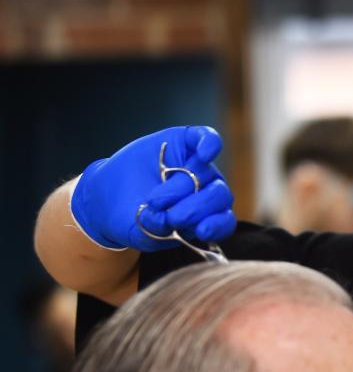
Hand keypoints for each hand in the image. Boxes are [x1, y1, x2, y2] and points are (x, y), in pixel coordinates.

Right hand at [70, 125, 235, 250]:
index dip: (217, 226)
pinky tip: (204, 154)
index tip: (202, 230)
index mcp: (206, 217)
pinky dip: (209, 144)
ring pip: (206, 173)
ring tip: (155, 200)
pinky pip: (208, 138)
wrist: (108, 196)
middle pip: (219, 196)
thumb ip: (157, 232)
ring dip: (182, 188)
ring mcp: (198, 167)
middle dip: (194, 209)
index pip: (224, 222)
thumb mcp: (143, 233)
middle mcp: (207, 192)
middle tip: (170, 216)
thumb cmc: (133, 220)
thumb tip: (167, 219)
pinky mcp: (186, 142)